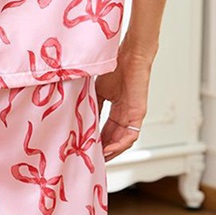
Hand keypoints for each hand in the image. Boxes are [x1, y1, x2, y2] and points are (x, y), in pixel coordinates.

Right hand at [95, 46, 152, 161]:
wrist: (129, 55)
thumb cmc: (114, 67)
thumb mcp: (97, 91)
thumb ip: (91, 106)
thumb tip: (77, 119)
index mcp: (116, 110)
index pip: (105, 132)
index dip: (95, 142)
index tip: (84, 149)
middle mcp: (125, 115)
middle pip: (113, 140)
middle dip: (102, 151)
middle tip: (89, 159)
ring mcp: (132, 116)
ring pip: (122, 142)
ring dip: (111, 152)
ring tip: (98, 158)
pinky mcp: (138, 115)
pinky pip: (130, 137)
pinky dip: (119, 145)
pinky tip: (108, 150)